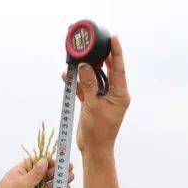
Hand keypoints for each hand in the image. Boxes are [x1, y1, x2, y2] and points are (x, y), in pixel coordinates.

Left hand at [0, 157, 74, 187]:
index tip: (57, 162)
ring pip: (48, 187)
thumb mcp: (21, 183)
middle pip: (44, 175)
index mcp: (18, 174)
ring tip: (70, 178)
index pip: (34, 164)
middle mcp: (26, 184)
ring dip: (59, 183)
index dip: (46, 162)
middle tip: (69, 169)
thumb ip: (35, 173)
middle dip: (56, 172)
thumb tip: (44, 161)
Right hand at [70, 33, 129, 154]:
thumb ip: (88, 84)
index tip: (114, 37)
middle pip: (107, 70)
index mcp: (120, 94)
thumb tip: (84, 66)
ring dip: (85, 70)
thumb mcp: (93, 105)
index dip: (116, 52)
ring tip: (76, 58)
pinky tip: (67, 75)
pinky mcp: (93, 103)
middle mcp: (113, 94)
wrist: (93, 150)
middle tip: (94, 43)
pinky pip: (85, 88)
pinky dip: (77, 83)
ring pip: (94, 78)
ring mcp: (103, 98)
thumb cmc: (98, 132)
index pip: (119, 69)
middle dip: (100, 57)